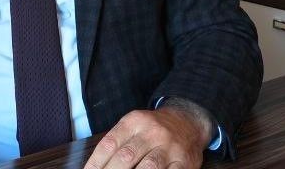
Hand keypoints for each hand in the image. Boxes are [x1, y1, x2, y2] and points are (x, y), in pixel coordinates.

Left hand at [83, 106, 210, 168]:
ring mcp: (169, 147)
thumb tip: (95, 165)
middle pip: (126, 157)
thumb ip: (117, 142)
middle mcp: (152, 132)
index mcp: (134, 121)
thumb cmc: (154, 128)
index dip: (96, 163)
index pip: (109, 144)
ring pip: (147, 167)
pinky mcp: (184, 161)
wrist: (188, 121)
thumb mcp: (134, 125)